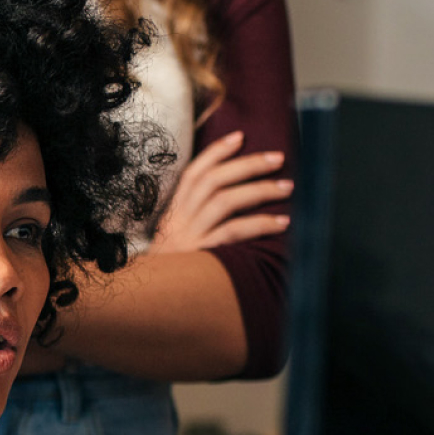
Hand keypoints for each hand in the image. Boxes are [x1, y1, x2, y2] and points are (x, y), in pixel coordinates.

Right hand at [148, 131, 291, 254]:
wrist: (146, 297)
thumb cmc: (171, 267)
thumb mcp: (176, 237)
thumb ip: (195, 216)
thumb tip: (231, 195)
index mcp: (173, 211)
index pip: (193, 172)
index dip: (216, 152)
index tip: (240, 137)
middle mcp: (179, 219)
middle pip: (212, 181)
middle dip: (247, 165)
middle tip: (277, 158)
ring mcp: (189, 237)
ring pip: (224, 201)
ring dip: (259, 190)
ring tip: (287, 186)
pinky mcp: (201, 255)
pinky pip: (233, 233)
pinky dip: (260, 224)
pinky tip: (281, 222)